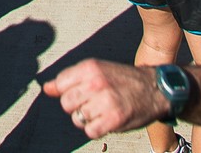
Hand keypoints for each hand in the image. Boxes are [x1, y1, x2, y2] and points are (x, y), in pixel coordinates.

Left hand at [43, 59, 168, 138]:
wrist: (154, 89)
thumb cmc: (124, 80)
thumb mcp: (96, 71)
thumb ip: (70, 79)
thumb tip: (46, 88)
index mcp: (89, 68)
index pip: (60, 84)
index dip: (68, 92)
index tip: (80, 93)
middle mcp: (96, 83)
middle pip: (66, 104)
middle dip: (76, 107)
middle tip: (91, 104)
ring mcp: (105, 101)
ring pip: (78, 119)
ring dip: (87, 119)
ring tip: (101, 112)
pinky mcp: (114, 119)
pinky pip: (90, 131)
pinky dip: (96, 129)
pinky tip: (106, 120)